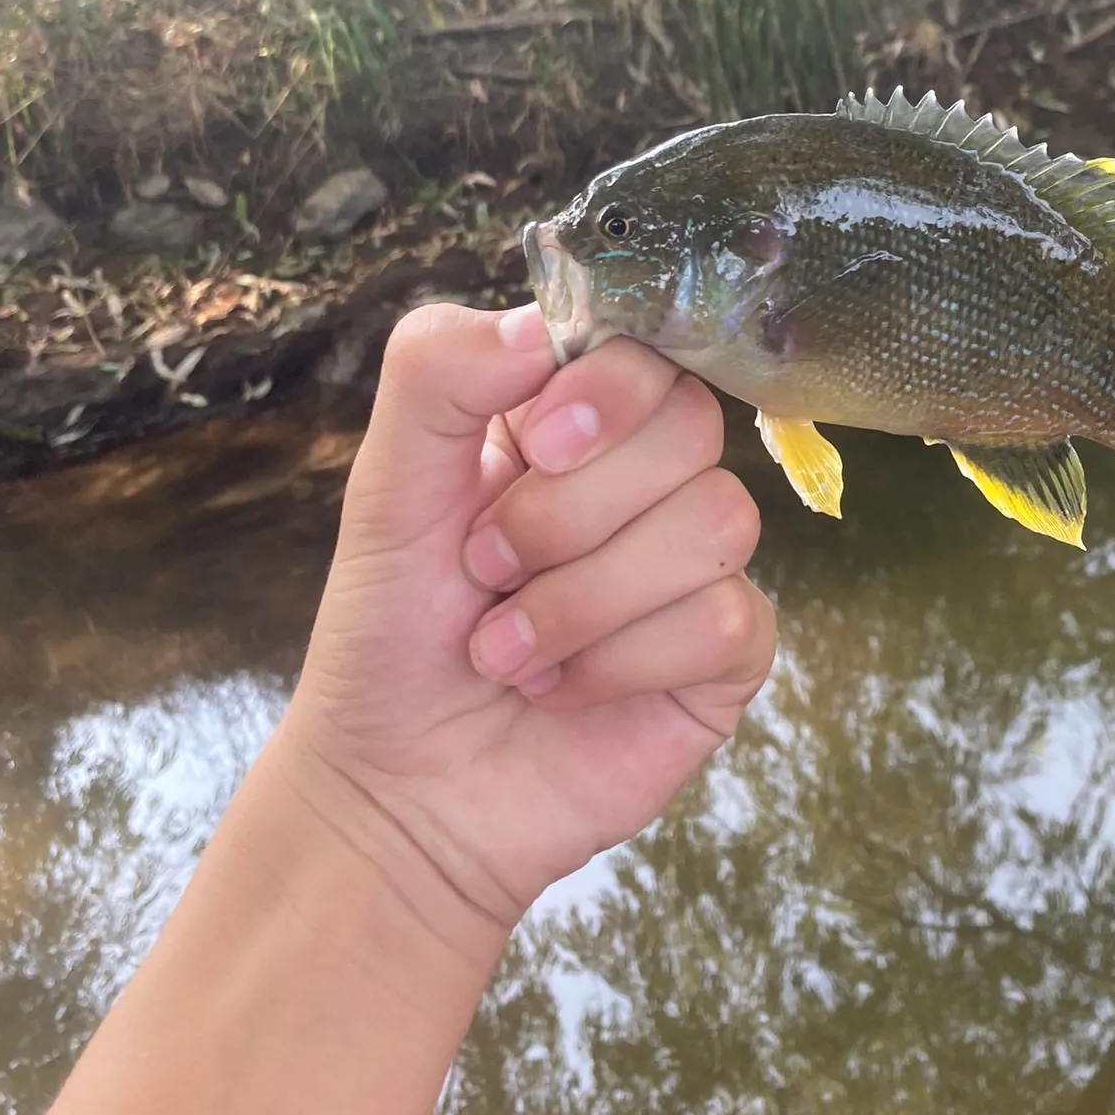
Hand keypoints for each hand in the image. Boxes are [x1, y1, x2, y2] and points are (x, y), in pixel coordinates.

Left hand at [281, 301, 774, 959]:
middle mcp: (649, 483)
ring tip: (509, 650)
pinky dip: (621, 661)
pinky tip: (563, 691)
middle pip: (692, 427)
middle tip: (487, 569)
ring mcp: (695, 569)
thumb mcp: (387, 486)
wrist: (401, 787)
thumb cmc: (392, 632)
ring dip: (584, 599)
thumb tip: (538, 327)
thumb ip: (439, 376)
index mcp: (577, 425)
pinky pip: (726, 620)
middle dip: (569, 512)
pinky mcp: (724, 655)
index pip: (649, 349)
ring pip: (717, 522)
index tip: (533, 445)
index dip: (606, 389)